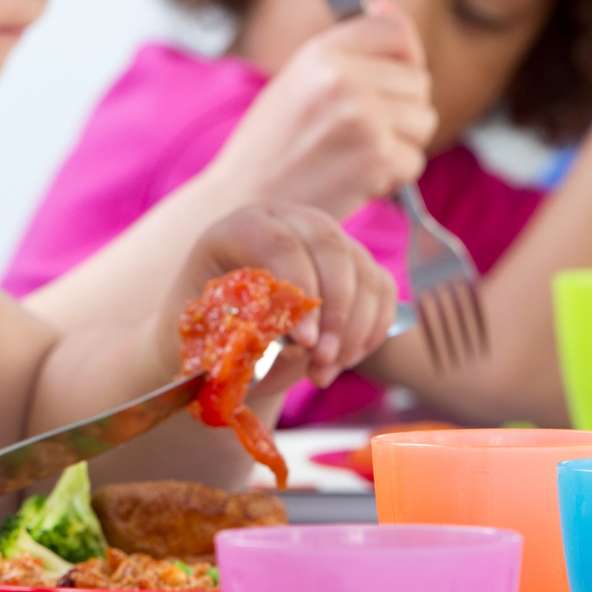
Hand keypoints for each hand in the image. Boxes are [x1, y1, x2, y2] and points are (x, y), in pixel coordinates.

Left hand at [170, 204, 397, 389]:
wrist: (225, 330)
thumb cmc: (210, 331)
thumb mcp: (209, 331)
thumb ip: (240, 334)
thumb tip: (289, 347)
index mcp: (241, 228)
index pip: (278, 242)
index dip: (297, 288)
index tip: (304, 342)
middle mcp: (288, 221)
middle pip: (330, 246)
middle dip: (334, 309)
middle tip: (323, 358)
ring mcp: (327, 238)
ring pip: (362, 271)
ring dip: (353, 328)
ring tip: (324, 370)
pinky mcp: (355, 261)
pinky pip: (381, 289)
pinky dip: (371, 329)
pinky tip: (344, 360)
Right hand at [203, 0, 437, 219]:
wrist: (241, 204)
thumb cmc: (269, 145)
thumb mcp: (298, 79)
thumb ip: (348, 47)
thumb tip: (390, 5)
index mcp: (321, 53)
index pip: (394, 32)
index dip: (403, 55)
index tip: (390, 77)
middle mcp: (344, 79)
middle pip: (418, 81)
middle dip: (399, 109)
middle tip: (356, 132)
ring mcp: (363, 119)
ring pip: (423, 120)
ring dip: (399, 143)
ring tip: (352, 155)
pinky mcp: (376, 159)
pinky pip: (414, 161)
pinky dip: (391, 176)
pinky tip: (353, 179)